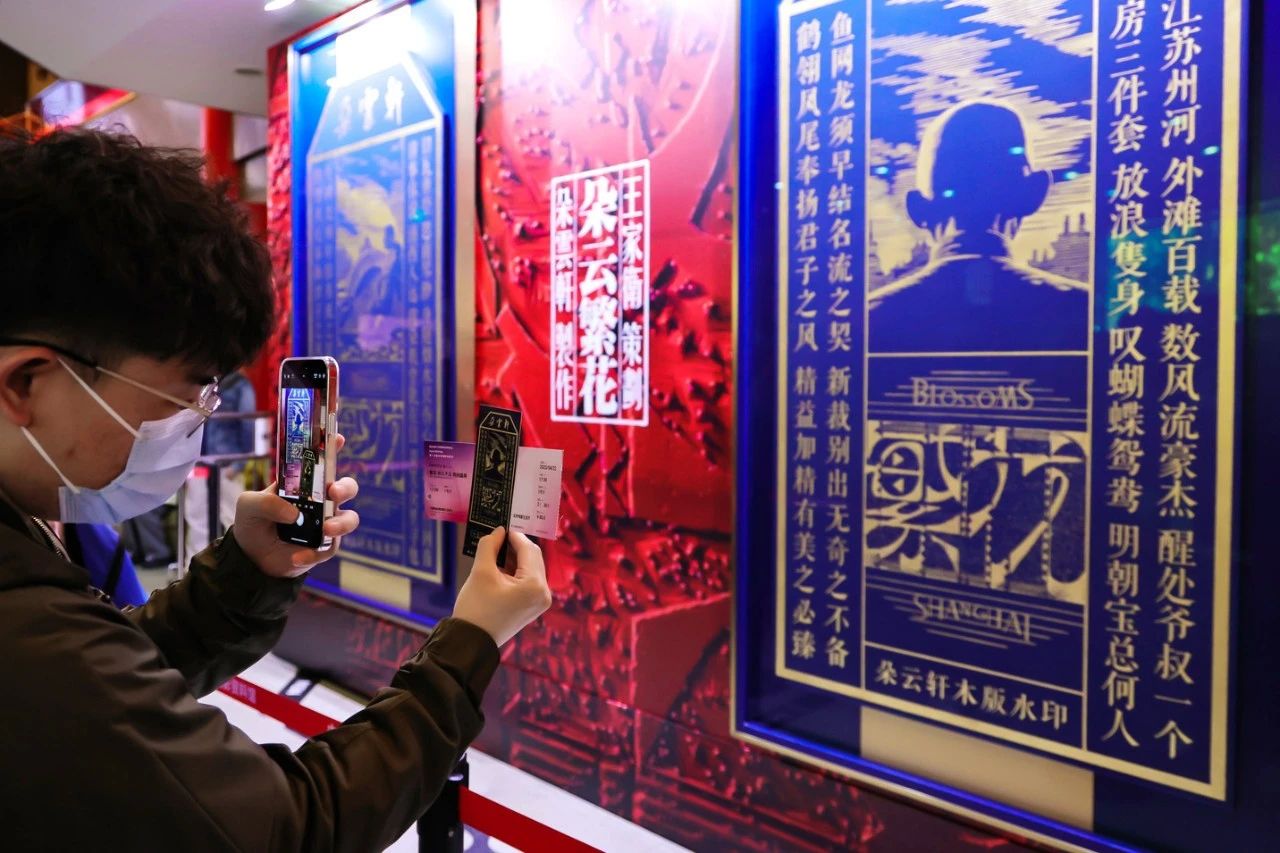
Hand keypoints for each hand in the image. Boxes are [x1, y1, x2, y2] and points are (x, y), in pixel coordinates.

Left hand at [231, 434, 359, 578]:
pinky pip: (330, 548)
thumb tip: (293, 514)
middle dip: (346, 487)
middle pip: (348, 487)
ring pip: (350, 519)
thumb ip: (266, 502)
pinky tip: (296, 557)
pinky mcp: (324, 547)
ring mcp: (325, 523)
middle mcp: (320, 500)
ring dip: (342, 523)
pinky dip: (314, 553)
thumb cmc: (253, 522)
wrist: (250, 557)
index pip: (323, 461)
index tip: (337, 438)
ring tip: (326, 530)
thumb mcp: (249, 505)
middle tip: (333, 492)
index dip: (332, 447)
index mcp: (304, 483)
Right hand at [452, 527, 551, 646]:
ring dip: (514, 558)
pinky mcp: (532, 606)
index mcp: (535, 585)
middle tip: (497, 536)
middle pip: (533, 557)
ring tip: (495, 551)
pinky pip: (528, 581)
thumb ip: (490, 546)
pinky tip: (499, 566)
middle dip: (515, 546)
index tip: (501, 525)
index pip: (529, 549)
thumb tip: (499, 531)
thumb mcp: (481, 572)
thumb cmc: (476, 608)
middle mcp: (544, 593)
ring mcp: (540, 601)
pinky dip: (516, 571)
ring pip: (530, 568)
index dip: (514, 535)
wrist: (471, 641)